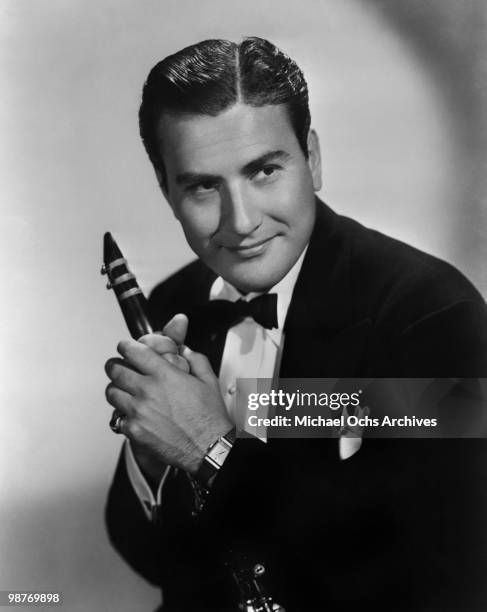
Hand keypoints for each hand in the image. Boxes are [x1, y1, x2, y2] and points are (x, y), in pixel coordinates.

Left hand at [105, 319, 231, 473]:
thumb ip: (195, 360)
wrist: (207, 447)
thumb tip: (184, 350)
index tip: (125, 346)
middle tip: (118, 366)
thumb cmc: (209, 417)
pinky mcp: (134, 430)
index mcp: (164, 375)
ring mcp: (138, 411)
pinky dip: (122, 414)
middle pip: (115, 370)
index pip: (133, 351)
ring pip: (112, 392)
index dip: (125, 346)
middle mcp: (148, 391)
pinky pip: (117, 417)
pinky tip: (132, 413)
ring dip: (116, 388)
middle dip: (115, 365)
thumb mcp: (208, 380)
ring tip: (123, 390)